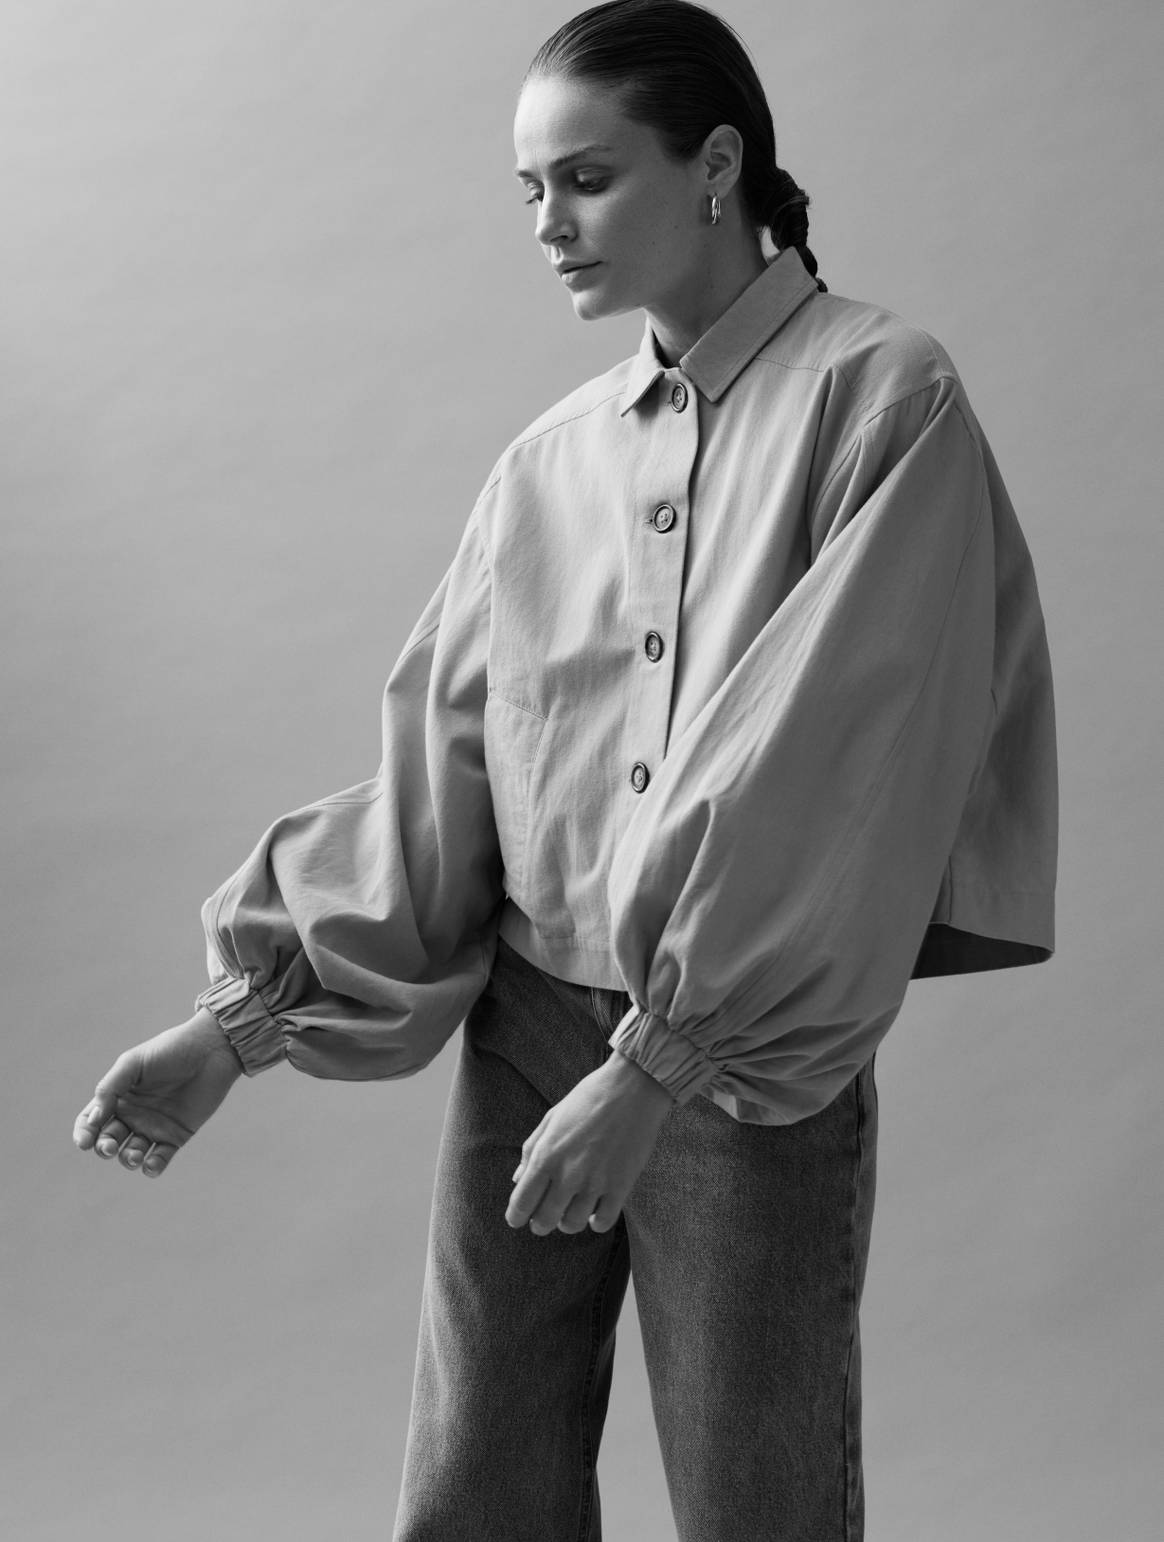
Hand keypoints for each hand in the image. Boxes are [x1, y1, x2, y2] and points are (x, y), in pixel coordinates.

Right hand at [72, 1007, 245, 1177]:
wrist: (210, 1051)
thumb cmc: (170, 1051)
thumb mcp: (133, 1063)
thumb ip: (109, 1088)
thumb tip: (92, 1120)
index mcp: (118, 1096)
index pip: (90, 1121)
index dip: (84, 1133)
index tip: (84, 1142)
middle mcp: (133, 1115)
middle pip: (108, 1140)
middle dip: (104, 1148)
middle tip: (111, 1146)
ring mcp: (154, 1127)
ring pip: (132, 1153)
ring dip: (128, 1159)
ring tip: (135, 1154)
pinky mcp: (176, 1135)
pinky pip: (160, 1159)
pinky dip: (153, 1167)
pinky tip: (151, 1165)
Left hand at [506, 1050, 673, 1235]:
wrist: (632, 1089)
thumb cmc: (588, 1098)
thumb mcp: (552, 1118)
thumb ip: (531, 1149)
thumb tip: (517, 1179)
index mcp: (546, 1155)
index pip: (522, 1202)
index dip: (516, 1217)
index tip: (517, 1219)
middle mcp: (568, 1174)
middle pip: (545, 1220)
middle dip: (539, 1225)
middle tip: (542, 1221)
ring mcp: (595, 1182)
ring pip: (573, 1224)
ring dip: (567, 1223)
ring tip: (570, 1214)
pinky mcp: (621, 1186)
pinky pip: (604, 1221)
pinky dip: (596, 1223)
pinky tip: (594, 1214)